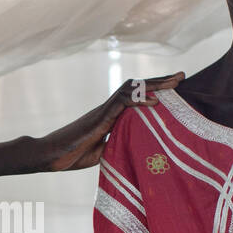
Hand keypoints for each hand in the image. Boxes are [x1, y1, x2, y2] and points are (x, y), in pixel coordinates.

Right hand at [37, 72, 184, 171]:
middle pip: (138, 87)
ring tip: (174, 83)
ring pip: (131, 89)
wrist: (50, 156)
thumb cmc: (72, 155)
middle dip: (161, 80)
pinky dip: (139, 100)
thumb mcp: (103, 152)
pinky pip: (122, 103)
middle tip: (182, 76)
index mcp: (111, 116)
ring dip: (154, 85)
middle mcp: (109, 109)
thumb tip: (136, 149)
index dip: (155, 90)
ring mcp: (104, 111)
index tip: (175, 86)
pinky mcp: (99, 118)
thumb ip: (118, 145)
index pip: (136, 97)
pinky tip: (155, 102)